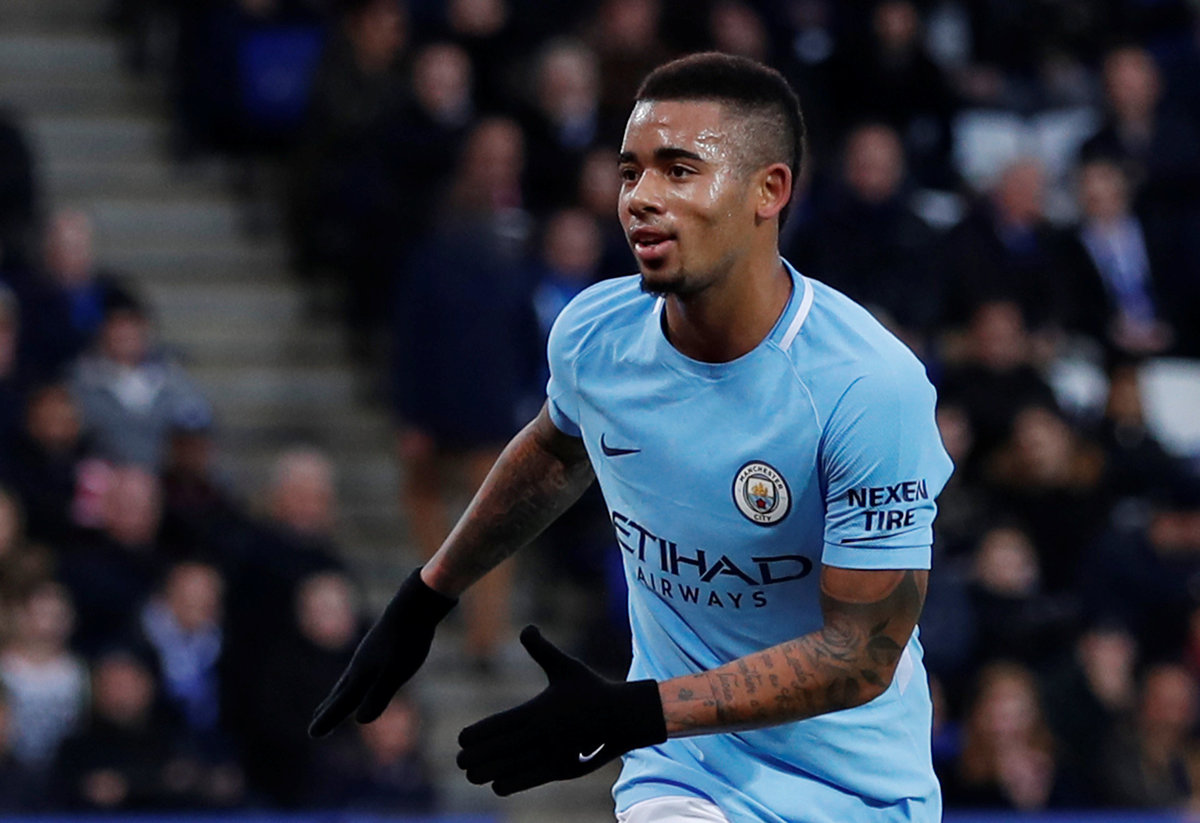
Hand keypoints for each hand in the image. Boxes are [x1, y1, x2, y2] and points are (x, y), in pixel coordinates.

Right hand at [309, 567, 455, 736]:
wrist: (413, 607)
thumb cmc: (406, 641)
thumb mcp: (395, 672)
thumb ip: (379, 695)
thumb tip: (361, 720)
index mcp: (361, 675)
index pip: (341, 704)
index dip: (327, 720)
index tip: (312, 734)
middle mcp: (359, 666)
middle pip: (340, 692)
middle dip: (328, 709)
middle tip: (315, 722)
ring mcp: (367, 654)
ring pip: (348, 679)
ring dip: (338, 694)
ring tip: (332, 701)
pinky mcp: (378, 646)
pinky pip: (360, 668)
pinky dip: (353, 679)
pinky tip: (360, 675)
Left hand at [456, 625, 665, 795]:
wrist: (624, 717)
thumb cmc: (591, 689)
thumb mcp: (566, 666)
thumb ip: (542, 649)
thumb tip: (527, 628)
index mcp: (539, 710)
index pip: (499, 726)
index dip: (478, 735)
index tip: (461, 739)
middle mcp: (543, 734)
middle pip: (500, 750)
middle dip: (477, 757)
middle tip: (460, 761)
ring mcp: (553, 754)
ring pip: (513, 768)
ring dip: (490, 772)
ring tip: (472, 774)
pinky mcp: (563, 768)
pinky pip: (531, 779)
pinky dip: (512, 783)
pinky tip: (497, 784)